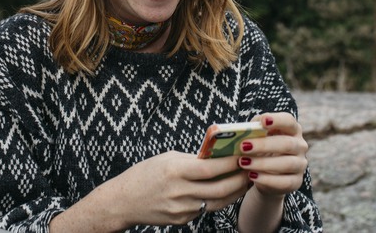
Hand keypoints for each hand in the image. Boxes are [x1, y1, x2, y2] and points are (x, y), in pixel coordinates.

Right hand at [51, 151, 249, 231]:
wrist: (123, 201)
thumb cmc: (144, 174)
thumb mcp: (167, 159)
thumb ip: (191, 158)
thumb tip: (217, 155)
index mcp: (175, 171)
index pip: (210, 169)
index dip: (230, 163)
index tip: (244, 155)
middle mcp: (179, 192)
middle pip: (220, 189)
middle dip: (239, 179)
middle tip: (252, 170)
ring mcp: (181, 209)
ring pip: (217, 201)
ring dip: (234, 191)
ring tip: (244, 180)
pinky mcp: (182, 220)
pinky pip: (205, 208)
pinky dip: (217, 199)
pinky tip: (225, 191)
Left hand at [237, 112, 308, 197]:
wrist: (266, 175)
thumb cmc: (261, 150)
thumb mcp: (257, 138)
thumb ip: (254, 130)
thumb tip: (246, 128)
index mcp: (292, 130)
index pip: (289, 121)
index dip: (277, 120)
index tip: (263, 121)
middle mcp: (300, 146)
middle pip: (287, 143)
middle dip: (264, 145)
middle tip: (244, 146)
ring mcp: (300, 165)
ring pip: (287, 163)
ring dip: (263, 163)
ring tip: (243, 162)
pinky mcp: (296, 182)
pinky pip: (284, 182)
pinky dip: (267, 179)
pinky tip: (252, 176)